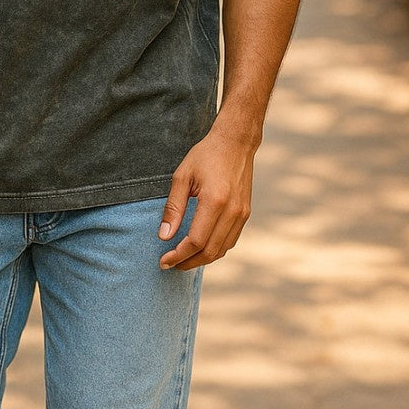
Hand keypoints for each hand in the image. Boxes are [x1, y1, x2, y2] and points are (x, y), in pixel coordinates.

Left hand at [157, 122, 256, 269]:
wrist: (235, 143)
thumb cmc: (206, 155)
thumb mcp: (182, 176)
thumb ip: (173, 207)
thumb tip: (164, 236)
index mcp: (214, 201)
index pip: (195, 241)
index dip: (178, 255)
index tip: (163, 260)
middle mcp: (232, 211)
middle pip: (210, 251)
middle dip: (188, 263)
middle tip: (170, 265)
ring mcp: (242, 214)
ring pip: (222, 249)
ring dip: (202, 260)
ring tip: (182, 260)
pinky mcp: (245, 213)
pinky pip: (230, 240)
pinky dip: (215, 250)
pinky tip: (200, 248)